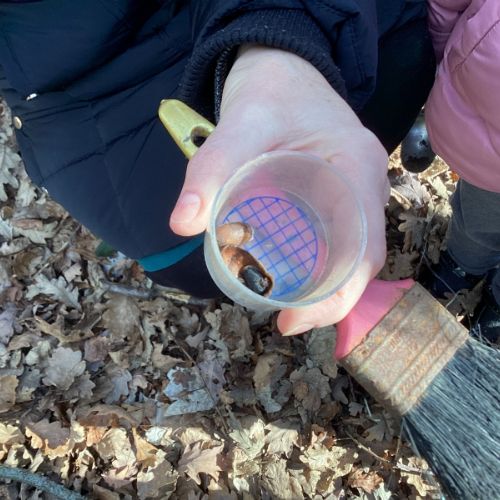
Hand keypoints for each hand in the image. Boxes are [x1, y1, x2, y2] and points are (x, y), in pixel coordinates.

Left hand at [170, 46, 389, 331]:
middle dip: (328, 300)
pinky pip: (337, 239)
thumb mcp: (240, 123)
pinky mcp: (337, 197)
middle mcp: (365, 187)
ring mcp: (354, 193)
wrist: (284, 67)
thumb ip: (211, 168)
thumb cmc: (271, 92)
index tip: (290, 320)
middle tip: (283, 321)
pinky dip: (318, 266)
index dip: (336, 295)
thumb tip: (183, 224)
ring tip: (284, 306)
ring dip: (324, 287)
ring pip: (351, 254)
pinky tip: (290, 278)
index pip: (364, 250)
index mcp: (357, 169)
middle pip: (360, 260)